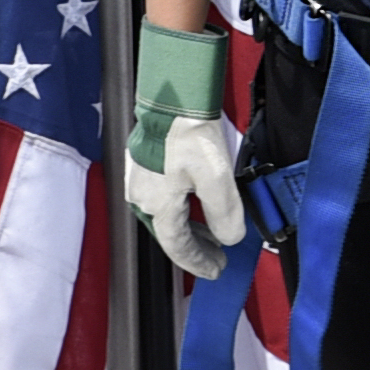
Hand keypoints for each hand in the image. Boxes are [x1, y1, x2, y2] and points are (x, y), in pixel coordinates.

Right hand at [123, 20, 241, 274]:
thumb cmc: (191, 136)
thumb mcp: (217, 178)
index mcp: (158, 206)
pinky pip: (161, 201)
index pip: (178, 247)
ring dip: (189, 230)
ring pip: (165, 219)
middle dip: (195, 249)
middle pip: (170, 235)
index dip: (198, 262)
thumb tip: (230, 238)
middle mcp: (142, 199)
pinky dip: (180, 212)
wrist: (173, 99)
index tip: (216, 270)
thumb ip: (224, 214)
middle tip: (218, 257)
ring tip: (211, 234)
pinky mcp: (141, 168)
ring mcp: (139, 183)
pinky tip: (194, 207)